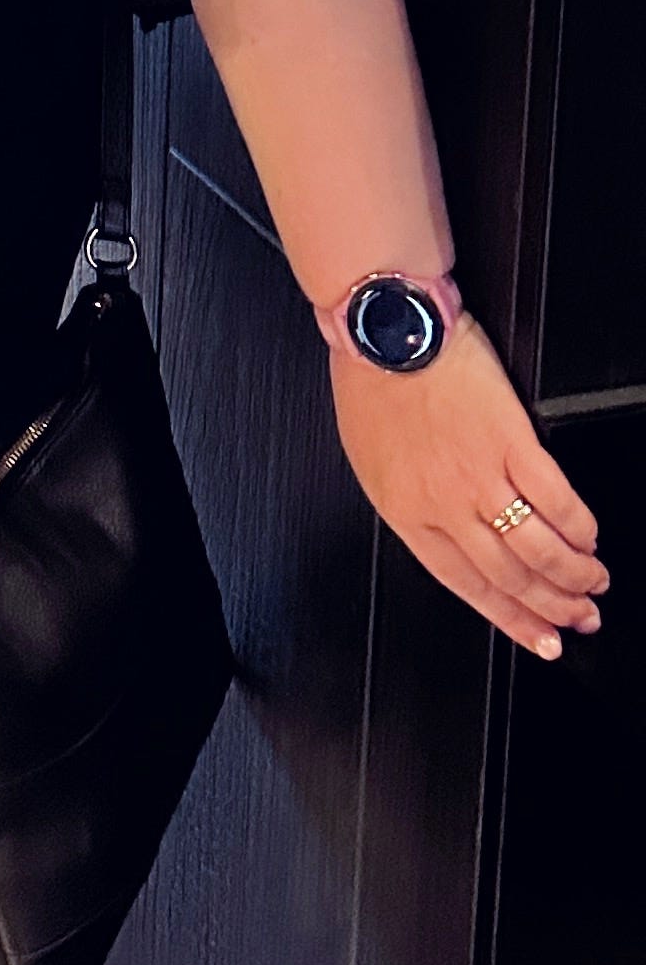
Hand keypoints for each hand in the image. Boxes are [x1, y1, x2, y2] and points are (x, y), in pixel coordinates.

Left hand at [332, 325, 604, 659]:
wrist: (381, 325)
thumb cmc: (370, 380)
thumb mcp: (371, 459)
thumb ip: (412, 502)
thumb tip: (449, 534)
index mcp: (406, 512)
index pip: (467, 586)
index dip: (511, 620)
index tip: (541, 638)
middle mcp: (445, 504)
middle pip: (510, 575)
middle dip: (552, 606)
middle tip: (579, 617)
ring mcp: (479, 475)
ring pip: (538, 549)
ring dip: (574, 574)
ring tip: (594, 582)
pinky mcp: (510, 441)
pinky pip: (556, 500)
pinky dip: (579, 525)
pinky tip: (589, 535)